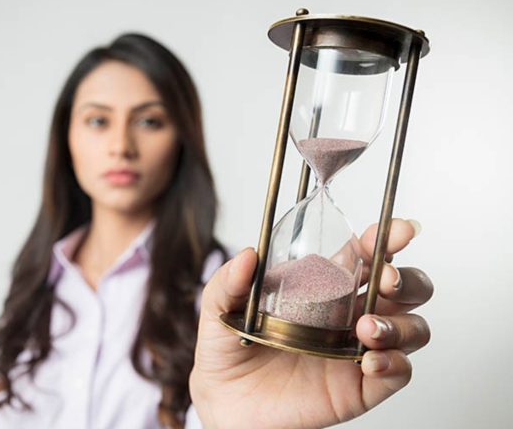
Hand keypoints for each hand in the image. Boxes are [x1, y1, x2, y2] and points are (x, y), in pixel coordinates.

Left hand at [189, 219, 432, 428]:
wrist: (226, 402)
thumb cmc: (229, 350)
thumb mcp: (219, 310)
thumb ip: (228, 282)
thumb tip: (248, 254)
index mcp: (324, 286)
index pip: (367, 254)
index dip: (387, 238)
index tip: (395, 231)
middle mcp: (350, 313)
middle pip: (405, 287)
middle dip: (406, 277)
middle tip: (385, 279)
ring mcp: (358, 349)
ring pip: (413, 327)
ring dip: (400, 324)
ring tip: (366, 329)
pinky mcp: (361, 386)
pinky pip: (398, 372)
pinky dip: (394, 363)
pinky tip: (369, 361)